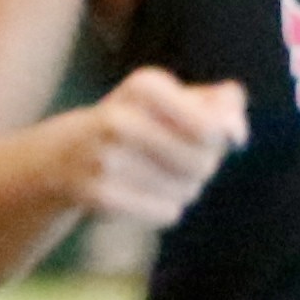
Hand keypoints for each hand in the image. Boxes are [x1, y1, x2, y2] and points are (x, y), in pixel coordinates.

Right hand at [71, 70, 245, 227]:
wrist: (63, 155)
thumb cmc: (138, 122)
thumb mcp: (174, 100)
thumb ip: (219, 104)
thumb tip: (236, 131)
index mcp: (144, 86)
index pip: (210, 128)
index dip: (224, 137)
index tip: (225, 136)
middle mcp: (119, 119)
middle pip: (203, 162)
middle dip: (205, 165)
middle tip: (182, 157)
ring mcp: (106, 159)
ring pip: (188, 189)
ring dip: (186, 188)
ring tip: (159, 172)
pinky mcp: (100, 196)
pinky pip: (167, 212)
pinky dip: (166, 208)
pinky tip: (144, 193)